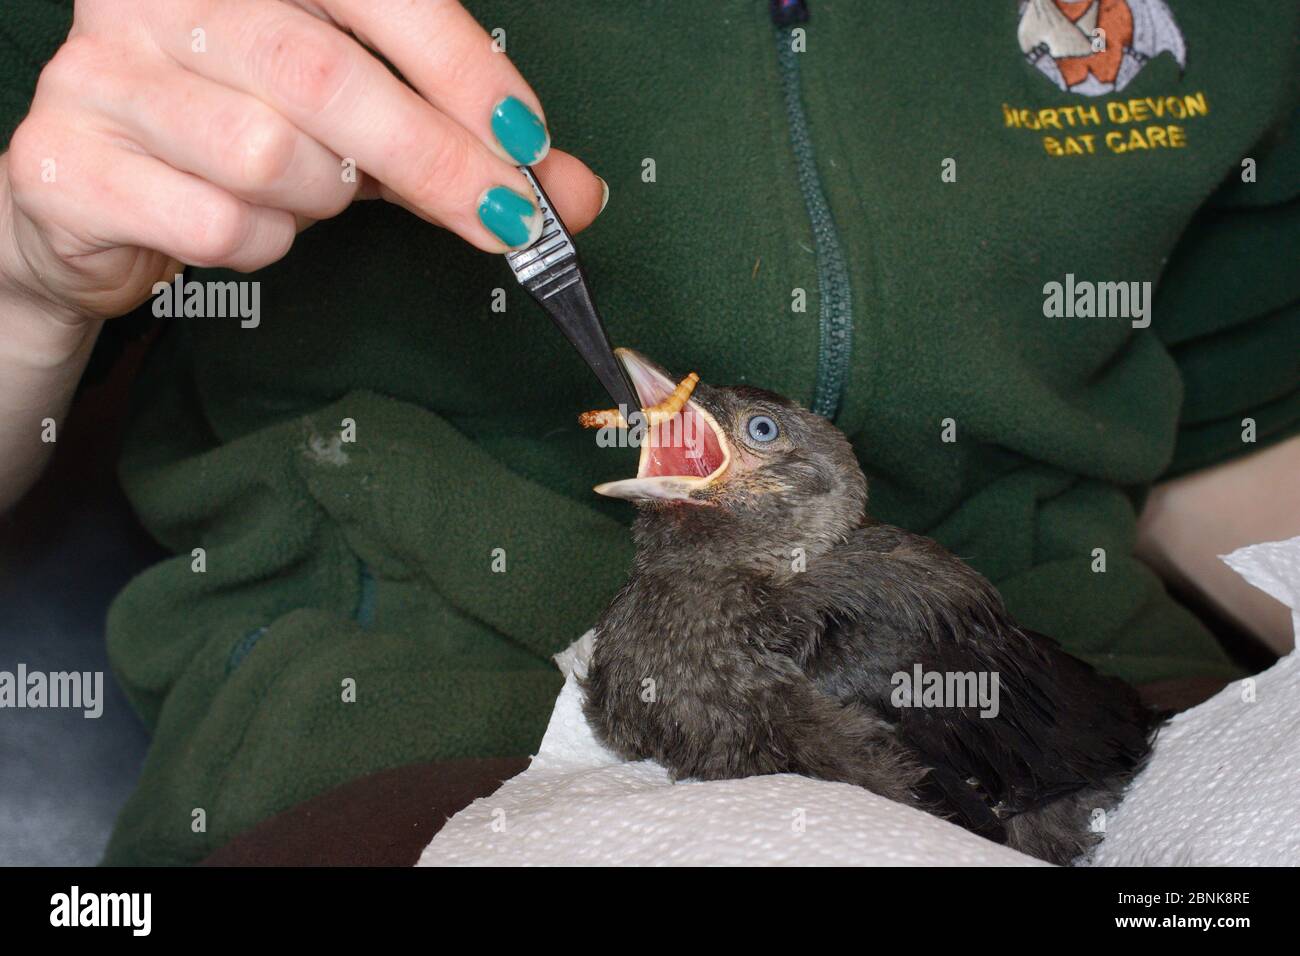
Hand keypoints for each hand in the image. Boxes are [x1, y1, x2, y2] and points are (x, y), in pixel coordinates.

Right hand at [1, 0, 603, 348]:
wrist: (99, 195)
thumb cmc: (245, 137)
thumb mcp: (363, 125)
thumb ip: (462, 144)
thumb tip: (573, 195)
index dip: (461, 66)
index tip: (528, 143)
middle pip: (327, 77)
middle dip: (438, 161)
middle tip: (505, 220)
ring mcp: (101, 72)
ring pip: (271, 156)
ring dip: (326, 201)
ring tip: (317, 194)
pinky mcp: (66, 162)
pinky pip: (215, 224)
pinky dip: (263, 245)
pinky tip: (251, 226)